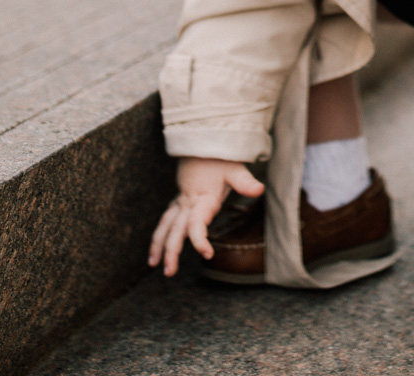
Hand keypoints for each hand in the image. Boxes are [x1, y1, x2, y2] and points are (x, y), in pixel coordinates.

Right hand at [147, 157, 264, 276]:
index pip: (196, 223)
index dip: (199, 239)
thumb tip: (259, 190)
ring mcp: (181, 201)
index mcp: (202, 197)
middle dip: (171, 251)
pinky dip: (159, 234)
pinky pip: (165, 219)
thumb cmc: (221, 157)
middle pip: (176, 229)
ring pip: (166, 225)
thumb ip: (245, 182)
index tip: (207, 253)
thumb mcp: (235, 168)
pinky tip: (156, 248)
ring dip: (159, 245)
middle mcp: (188, 201)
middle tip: (169, 272)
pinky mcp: (179, 200)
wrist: (203, 141)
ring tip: (154, 264)